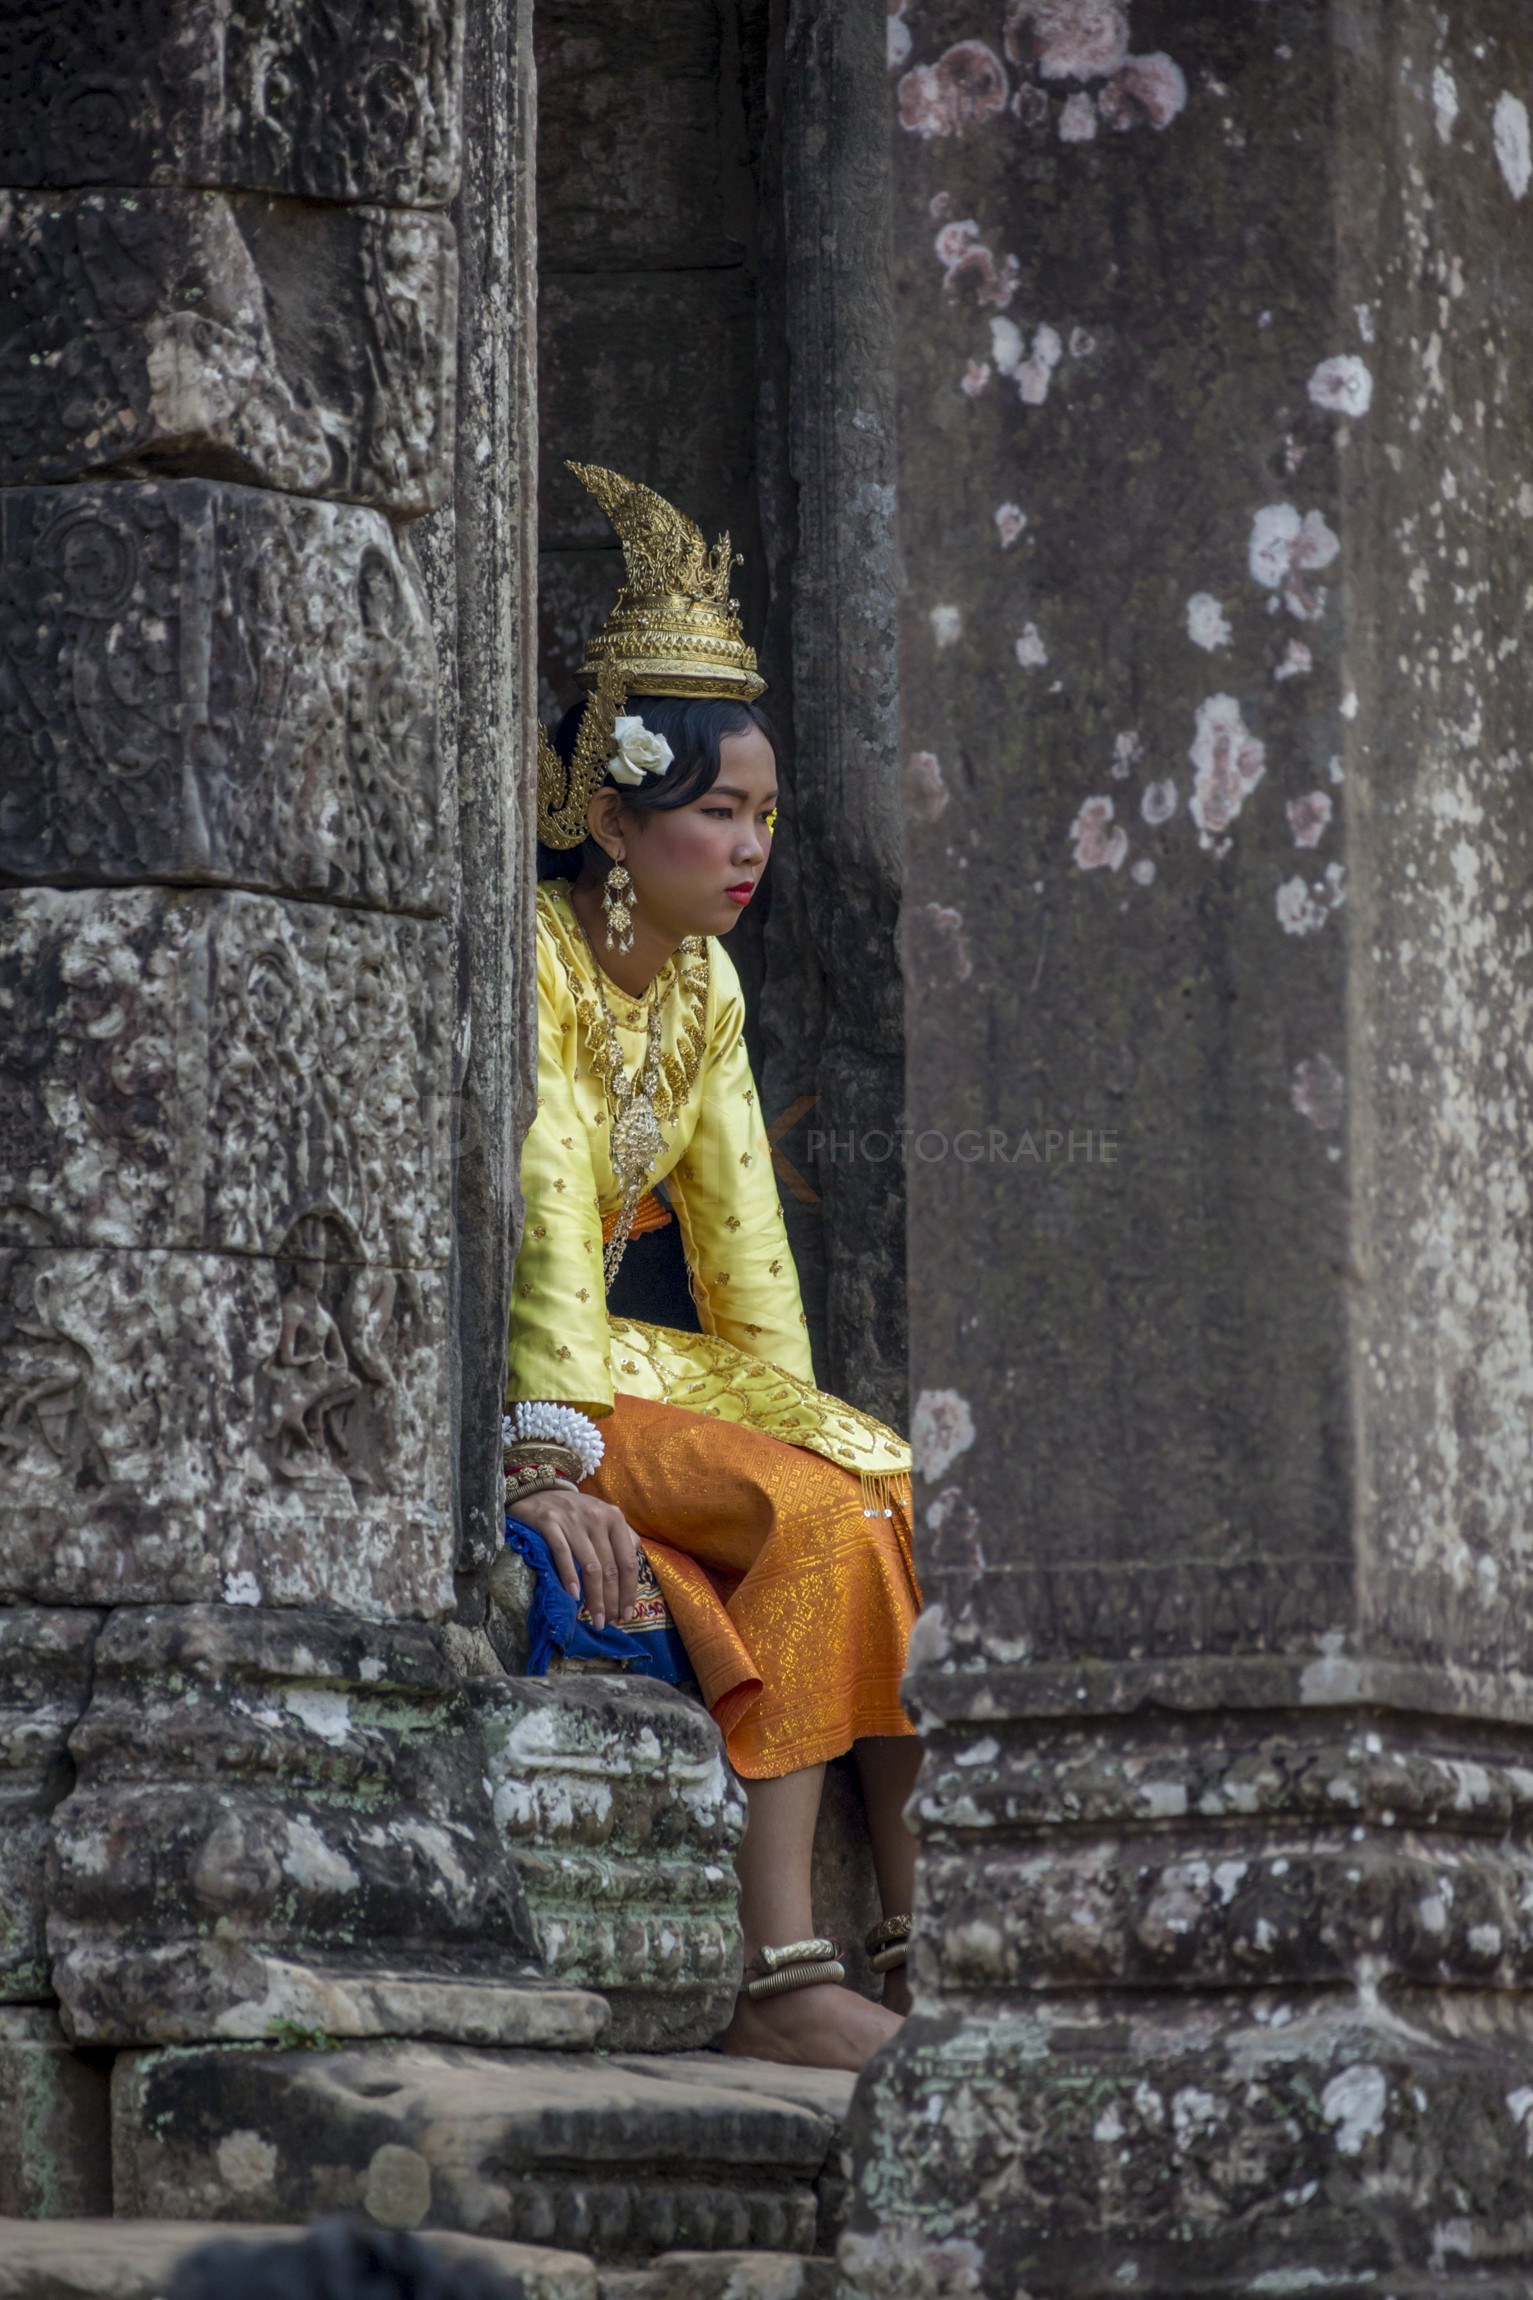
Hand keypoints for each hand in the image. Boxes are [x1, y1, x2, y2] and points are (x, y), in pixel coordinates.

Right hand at [511, 1485, 640, 1630]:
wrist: (537, 1490)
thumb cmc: (574, 1511)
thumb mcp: (602, 1517)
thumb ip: (621, 1537)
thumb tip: (634, 1567)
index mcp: (614, 1518)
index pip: (628, 1561)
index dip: (629, 1591)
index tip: (628, 1614)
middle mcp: (597, 1518)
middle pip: (610, 1568)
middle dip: (612, 1600)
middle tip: (610, 1623)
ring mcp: (573, 1520)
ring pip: (590, 1566)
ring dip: (594, 1598)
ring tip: (596, 1619)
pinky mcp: (549, 1523)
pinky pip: (563, 1554)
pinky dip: (570, 1577)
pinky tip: (573, 1596)